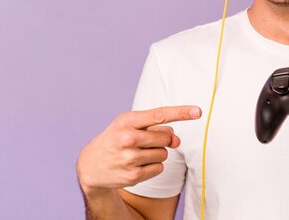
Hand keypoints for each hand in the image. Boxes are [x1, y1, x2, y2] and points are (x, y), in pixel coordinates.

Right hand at [77, 106, 200, 193]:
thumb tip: (177, 139)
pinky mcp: (133, 176)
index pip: (160, 114)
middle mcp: (128, 139)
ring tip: (138, 153)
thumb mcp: (130, 126)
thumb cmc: (116, 139)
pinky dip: (153, 166)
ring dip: (157, 153)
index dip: (181, 112)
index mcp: (127, 121)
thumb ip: (156, 128)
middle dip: (163, 139)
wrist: (91, 164)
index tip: (198, 111)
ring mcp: (130, 159)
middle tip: (146, 141)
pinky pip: (159, 168)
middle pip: (166, 137)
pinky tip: (137, 165)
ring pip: (164, 154)